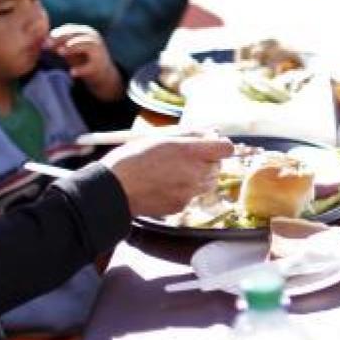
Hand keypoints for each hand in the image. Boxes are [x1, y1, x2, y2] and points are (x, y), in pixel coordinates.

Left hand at [46, 24, 121, 100]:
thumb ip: (59, 43)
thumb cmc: (82, 58)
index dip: (56, 34)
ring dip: (71, 48)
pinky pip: (89, 66)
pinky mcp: (100, 65)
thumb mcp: (70, 48)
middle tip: (47, 45)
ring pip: (84, 45)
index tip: (43, 41)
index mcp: (85, 32)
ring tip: (60, 53)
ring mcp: (99, 50)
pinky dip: (81, 69)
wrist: (102, 73)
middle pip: (75, 35)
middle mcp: (93, 38)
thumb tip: (41, 41)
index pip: (69, 30)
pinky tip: (72, 73)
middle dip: (60, 39)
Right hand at [101, 133, 234, 217]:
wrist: (113, 189)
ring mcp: (189, 192)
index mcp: (191, 152)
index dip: (220, 145)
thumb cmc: (132, 159)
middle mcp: (195, 173)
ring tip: (175, 171)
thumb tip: (209, 133)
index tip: (210, 144)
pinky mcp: (181, 206)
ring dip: (199, 176)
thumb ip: (189, 135)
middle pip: (218, 166)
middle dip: (207, 161)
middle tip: (186, 157)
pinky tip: (165, 185)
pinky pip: (192, 196)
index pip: (226, 148)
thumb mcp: (160, 138)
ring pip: (208, 183)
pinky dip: (184, 190)